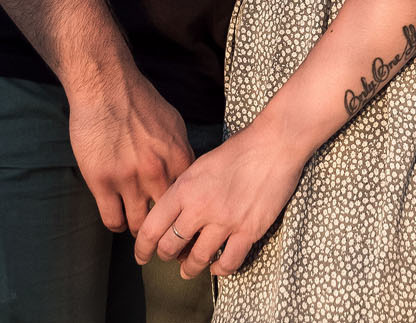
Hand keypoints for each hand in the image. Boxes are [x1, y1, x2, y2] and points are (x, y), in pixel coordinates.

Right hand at [67, 63, 194, 233]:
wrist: (105, 85)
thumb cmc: (139, 100)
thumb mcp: (173, 124)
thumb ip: (180, 152)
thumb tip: (186, 175)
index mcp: (178, 158)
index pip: (191, 202)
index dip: (188, 217)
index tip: (185, 226)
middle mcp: (157, 172)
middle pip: (169, 221)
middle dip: (169, 232)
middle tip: (165, 239)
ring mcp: (128, 179)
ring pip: (140, 225)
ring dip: (140, 229)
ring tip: (139, 228)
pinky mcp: (102, 182)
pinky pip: (113, 219)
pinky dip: (117, 223)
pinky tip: (119, 217)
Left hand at [133, 122, 308, 279]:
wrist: (274, 145)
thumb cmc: (238, 150)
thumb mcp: (199, 164)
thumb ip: (183, 189)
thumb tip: (172, 213)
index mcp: (184, 189)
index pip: (151, 228)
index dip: (142, 248)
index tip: (141, 255)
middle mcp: (200, 208)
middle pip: (170, 247)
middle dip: (166, 256)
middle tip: (169, 257)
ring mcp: (225, 222)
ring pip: (197, 260)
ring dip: (190, 269)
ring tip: (188, 270)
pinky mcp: (248, 231)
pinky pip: (228, 263)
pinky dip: (219, 270)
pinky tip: (217, 265)